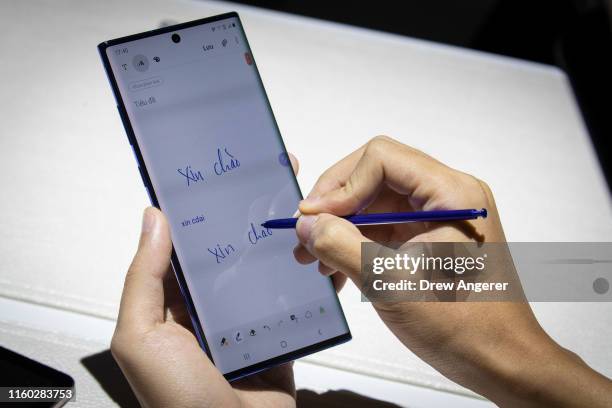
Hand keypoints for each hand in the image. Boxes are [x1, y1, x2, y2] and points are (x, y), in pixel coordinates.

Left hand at [111, 155, 302, 407]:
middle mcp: (208, 307)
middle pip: (228, 252)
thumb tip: (152, 220)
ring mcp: (244, 320)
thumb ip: (143, 278)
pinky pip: (290, 299)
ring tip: (293, 209)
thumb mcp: (141, 337)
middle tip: (264, 182)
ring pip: (261, 270)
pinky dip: (301, 278)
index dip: (198, 210)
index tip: (215, 177)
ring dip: (275, 243)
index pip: (184, 244)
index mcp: (171, 302)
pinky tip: (311, 253)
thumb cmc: (178, 401)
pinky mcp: (276, 334)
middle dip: (244, 219)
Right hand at [293, 136, 611, 406]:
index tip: (312, 218)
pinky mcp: (430, 238)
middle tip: (304, 234)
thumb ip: (340, 245)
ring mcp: (439, 216)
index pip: (381, 158)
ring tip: (312, 258)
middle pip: (375, 176)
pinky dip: (356, 244)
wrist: (500, 362)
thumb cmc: (460, 324)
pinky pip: (384, 228)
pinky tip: (335, 271)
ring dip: (340, 227)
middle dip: (335, 205)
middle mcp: (447, 194)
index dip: (340, 184)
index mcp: (451, 192)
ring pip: (375, 204)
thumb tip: (304, 223)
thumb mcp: (390, 282)